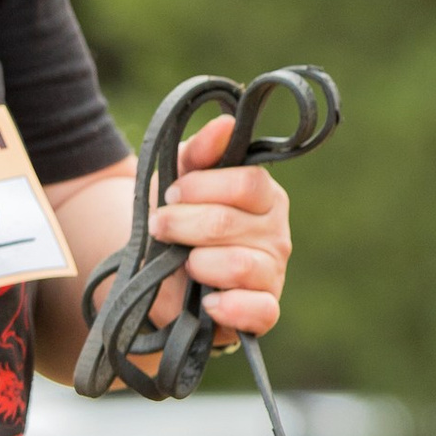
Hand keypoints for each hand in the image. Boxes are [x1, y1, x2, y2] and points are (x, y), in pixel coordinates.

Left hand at [147, 111, 292, 351]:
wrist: (159, 274)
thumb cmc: (177, 219)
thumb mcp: (179, 177)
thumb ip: (201, 150)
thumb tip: (225, 124)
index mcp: (265, 196)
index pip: (247, 183)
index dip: (202, 187)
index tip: (171, 194)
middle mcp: (277, 233)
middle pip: (229, 223)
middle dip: (182, 224)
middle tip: (160, 226)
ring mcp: (273, 274)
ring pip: (239, 265)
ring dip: (197, 263)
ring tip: (182, 264)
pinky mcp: (265, 311)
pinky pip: (261, 311)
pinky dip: (231, 307)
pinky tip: (207, 302)